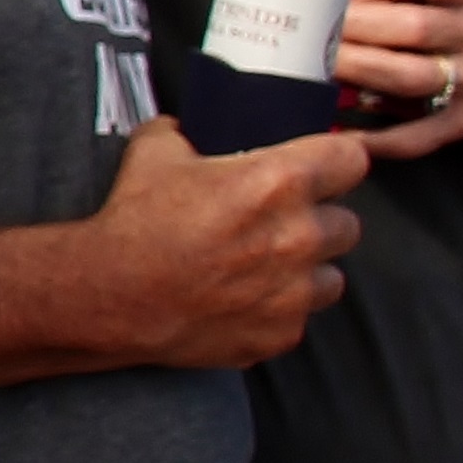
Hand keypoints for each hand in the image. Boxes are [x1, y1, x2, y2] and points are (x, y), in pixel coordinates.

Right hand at [78, 119, 366, 367]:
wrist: (111, 294)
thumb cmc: (135, 224)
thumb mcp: (152, 153)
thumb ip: (183, 134)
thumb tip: (185, 129)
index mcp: (279, 182)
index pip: (351, 160)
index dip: (336, 160)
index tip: (325, 167)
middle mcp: (299, 237)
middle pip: (347, 223)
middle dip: (316, 221)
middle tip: (278, 223)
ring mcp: (295, 291)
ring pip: (331, 276)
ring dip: (305, 270)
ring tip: (263, 268)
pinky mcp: (282, 333)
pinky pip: (299, 317)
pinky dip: (277, 310)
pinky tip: (240, 300)